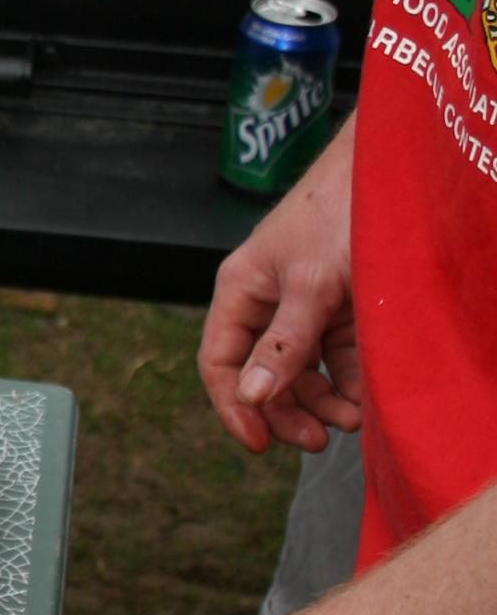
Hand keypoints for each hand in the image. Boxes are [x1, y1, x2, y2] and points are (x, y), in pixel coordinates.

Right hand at [198, 118, 357, 455]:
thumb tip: (251, 397)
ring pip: (302, 372)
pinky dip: (348, 383)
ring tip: (351, 420)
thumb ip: (283, 344)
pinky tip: (363, 398)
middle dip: (287, 410)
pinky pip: (337, 359)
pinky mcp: (342, 308)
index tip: (260, 442)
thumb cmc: (342, 212)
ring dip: (323, 402)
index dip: (234, 406)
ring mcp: (306, 306)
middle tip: (315, 440)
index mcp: (240, 290)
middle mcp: (267, 302)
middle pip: (262, 376)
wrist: (393, 172)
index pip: (220, 363)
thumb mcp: (312, 284)